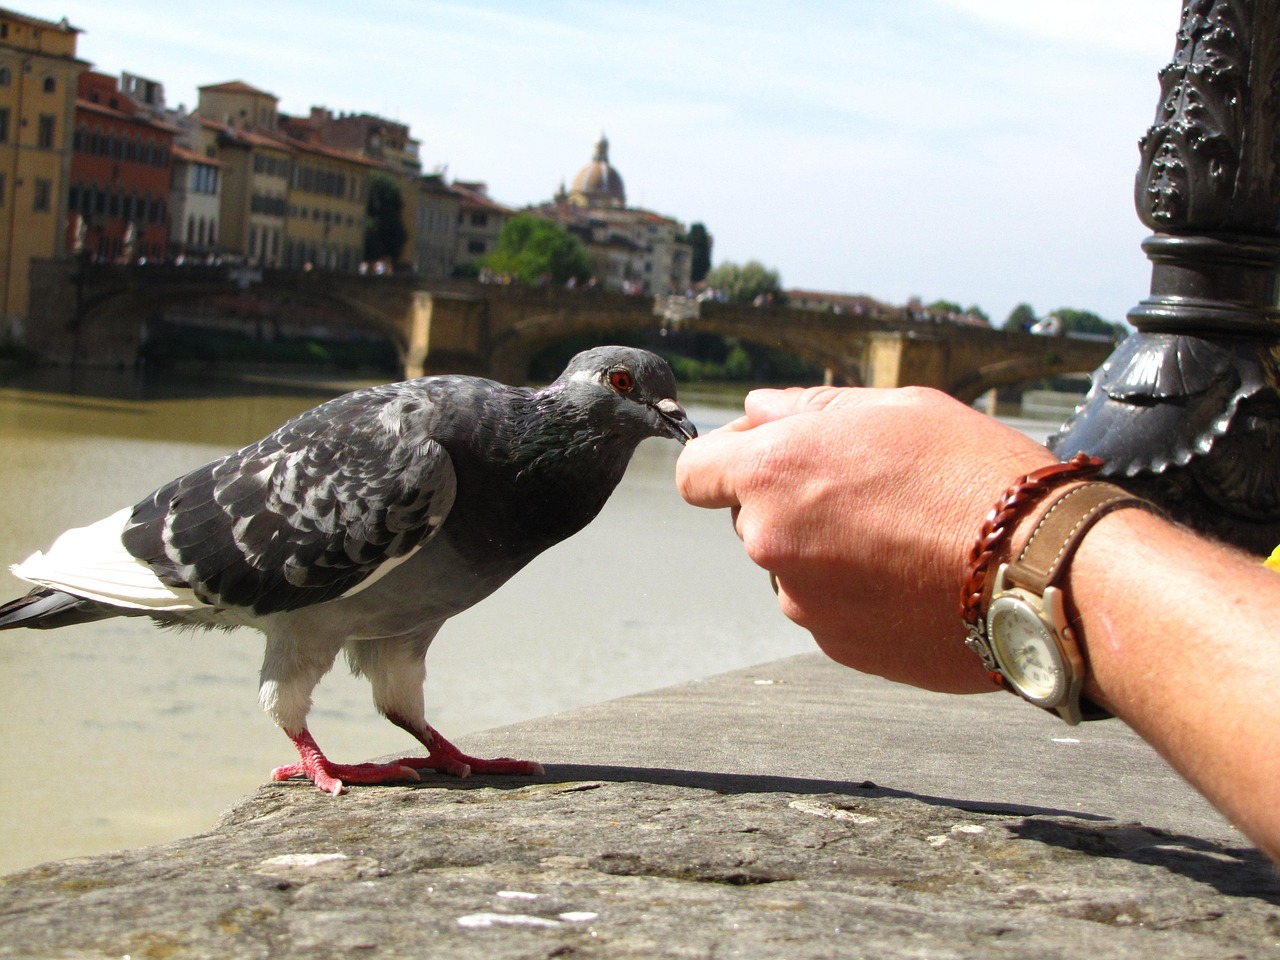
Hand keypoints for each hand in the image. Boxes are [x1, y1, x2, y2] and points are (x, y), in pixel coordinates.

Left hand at [676, 386, 1055, 692]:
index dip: (724, 461)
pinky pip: (830, 608)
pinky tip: (914, 574)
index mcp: (772, 474)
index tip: (761, 458)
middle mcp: (771, 541)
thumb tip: (757, 410)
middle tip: (866, 489)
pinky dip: (858, 592)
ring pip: (793, 566)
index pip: (694, 473)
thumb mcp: (893, 408)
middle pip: (749, 519)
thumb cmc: (973, 473)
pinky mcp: (838, 645)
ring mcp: (803, 601)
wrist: (1040, 568)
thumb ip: (807, 409)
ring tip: (905, 535)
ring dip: (826, 551)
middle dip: (789, 502)